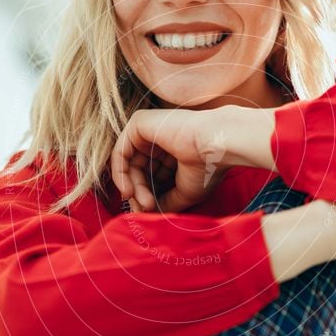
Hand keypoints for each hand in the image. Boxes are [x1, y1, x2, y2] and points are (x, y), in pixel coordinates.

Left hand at [110, 108, 231, 212]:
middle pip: (138, 170)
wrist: (216, 146)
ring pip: (129, 164)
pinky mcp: (139, 123)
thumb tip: (147, 212)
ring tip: (145, 203)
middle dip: (140, 193)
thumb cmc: (208, 167)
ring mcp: (149, 129)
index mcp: (173, 151)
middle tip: (146, 209)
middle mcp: (160, 139)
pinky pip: (120, 151)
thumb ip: (164, 201)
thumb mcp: (184, 192)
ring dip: (134, 188)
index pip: (151, 175)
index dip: (149, 195)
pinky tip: (129, 190)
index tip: (151, 211)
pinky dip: (120, 173)